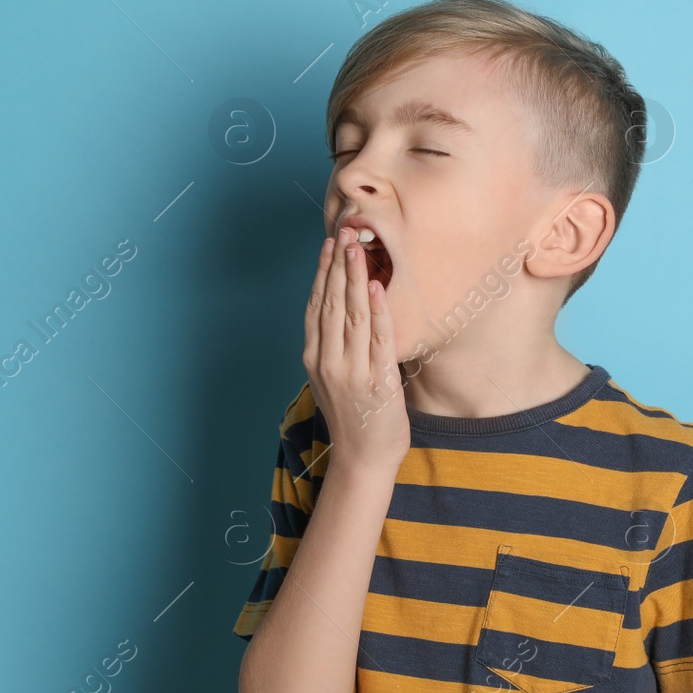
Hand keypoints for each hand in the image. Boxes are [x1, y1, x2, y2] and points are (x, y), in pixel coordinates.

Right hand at [302, 226, 409, 471]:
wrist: (364, 459)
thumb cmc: (353, 416)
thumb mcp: (332, 378)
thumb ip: (333, 345)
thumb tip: (342, 306)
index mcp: (314, 358)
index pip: (316, 306)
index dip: (322, 273)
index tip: (329, 245)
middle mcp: (328, 362)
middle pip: (332, 305)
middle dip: (338, 266)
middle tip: (345, 234)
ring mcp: (352, 372)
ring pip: (352, 316)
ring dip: (355, 280)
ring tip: (358, 250)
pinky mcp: (377, 382)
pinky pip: (378, 340)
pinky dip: (377, 312)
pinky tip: (377, 288)